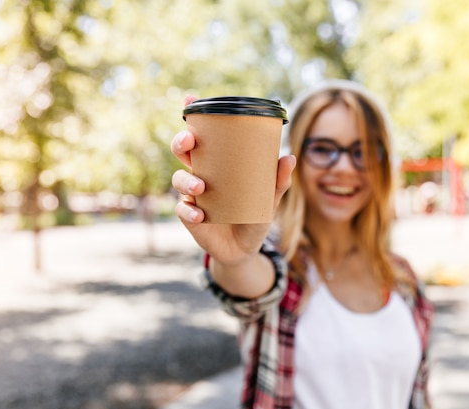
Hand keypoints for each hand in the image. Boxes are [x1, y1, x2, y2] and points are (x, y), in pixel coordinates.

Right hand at [171, 96, 295, 265]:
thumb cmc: (254, 215)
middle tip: (189, 143)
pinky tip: (200, 215)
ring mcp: (194, 195)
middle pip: (182, 151)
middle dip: (181, 142)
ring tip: (200, 187)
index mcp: (218, 163)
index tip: (190, 98)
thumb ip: (278, 181)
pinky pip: (183, 209)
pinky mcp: (190, 216)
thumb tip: (289, 158)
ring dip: (186, 179)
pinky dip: (190, 211)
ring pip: (179, 178)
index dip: (194, 116)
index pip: (203, 135)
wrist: (245, 249)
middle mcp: (202, 174)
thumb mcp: (269, 198)